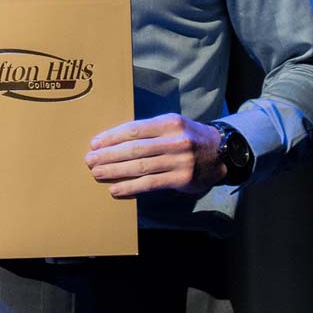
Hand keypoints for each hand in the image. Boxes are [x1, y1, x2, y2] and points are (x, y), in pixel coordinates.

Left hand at [84, 113, 225, 197]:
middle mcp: (174, 140)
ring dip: (115, 170)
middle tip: (89, 160)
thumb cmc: (190, 137)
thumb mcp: (173, 125)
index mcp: (169, 123)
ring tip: (97, 173)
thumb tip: (116, 141)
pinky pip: (150, 183)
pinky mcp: (180, 179)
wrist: (222, 153)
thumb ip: (150, 131)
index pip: (134, 129)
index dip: (112, 137)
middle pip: (134, 148)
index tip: (95, 143)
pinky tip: (115, 188)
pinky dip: (130, 186)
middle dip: (109, 155)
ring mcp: (178, 160)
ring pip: (140, 166)